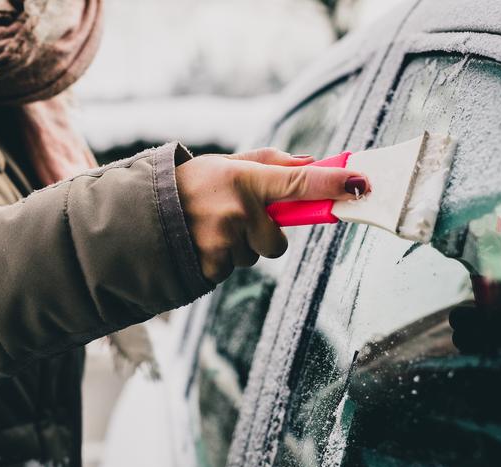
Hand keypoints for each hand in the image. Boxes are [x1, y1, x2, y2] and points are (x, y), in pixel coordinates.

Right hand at [176, 148, 368, 282]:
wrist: (139, 213)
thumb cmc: (190, 184)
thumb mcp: (226, 164)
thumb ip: (270, 164)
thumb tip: (314, 164)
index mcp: (243, 179)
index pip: (299, 182)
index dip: (333, 185)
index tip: (361, 184)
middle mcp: (237, 211)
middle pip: (277, 239)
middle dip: (262, 234)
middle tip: (234, 218)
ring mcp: (224, 242)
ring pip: (253, 256)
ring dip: (238, 247)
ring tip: (210, 228)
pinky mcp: (212, 267)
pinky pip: (232, 269)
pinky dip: (221, 260)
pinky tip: (200, 243)